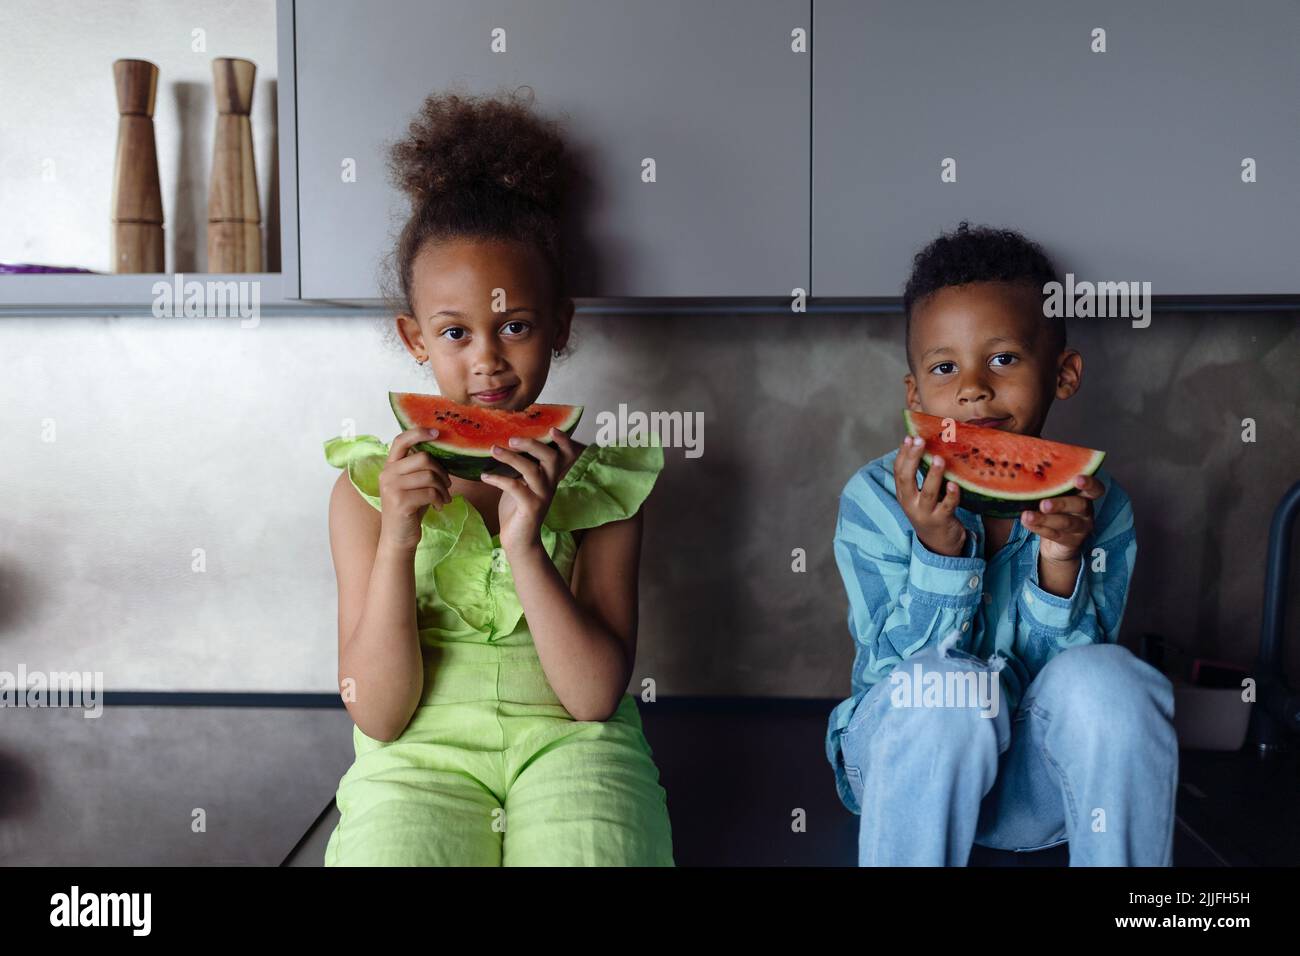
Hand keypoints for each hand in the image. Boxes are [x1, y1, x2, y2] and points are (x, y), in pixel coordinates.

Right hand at [376, 427, 451, 552]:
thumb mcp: (413, 484)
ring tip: (444, 498)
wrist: (399, 537)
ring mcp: (392, 487)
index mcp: (390, 466)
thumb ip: (419, 467)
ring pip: (430, 476)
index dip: (419, 433)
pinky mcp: (400, 502)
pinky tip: (439, 506)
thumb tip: (441, 449)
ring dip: (443, 489)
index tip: (437, 432)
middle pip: (424, 458)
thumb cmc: (411, 508)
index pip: (401, 440)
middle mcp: (387, 474)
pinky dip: (440, 500)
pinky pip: (430, 492)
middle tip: (447, 485)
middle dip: (441, 472)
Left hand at [479, 428, 581, 555]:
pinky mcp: (531, 508)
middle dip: (532, 444)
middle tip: (511, 438)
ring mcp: (542, 496)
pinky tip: (484, 476)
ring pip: (532, 470)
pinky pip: (516, 487)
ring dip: (510, 458)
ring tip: (493, 450)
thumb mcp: (521, 482)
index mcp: (550, 476)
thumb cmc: (517, 508)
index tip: (551, 428)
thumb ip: (520, 466)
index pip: (566, 455)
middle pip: (551, 458)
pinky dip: (498, 479)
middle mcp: (550, 484)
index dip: (564, 441)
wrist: (519, 540)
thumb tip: (501, 443)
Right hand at [895, 434, 966, 556]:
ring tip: (938, 459)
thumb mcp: (919, 495)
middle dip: (912, 458)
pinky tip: (954, 484)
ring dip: (933, 474)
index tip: (909, 437)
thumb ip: (919, 476)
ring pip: (927, 492)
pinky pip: (947, 506)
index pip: (898, 471)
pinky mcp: (941, 520)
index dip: (903, 454)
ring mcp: (925, 513)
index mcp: (904, 495)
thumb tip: (924, 447)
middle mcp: (911, 503)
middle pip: (907, 479)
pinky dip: (951, 495)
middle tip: (920, 441)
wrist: (938, 544)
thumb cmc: (931, 511)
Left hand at [1021, 474, 1102, 562]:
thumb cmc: (1053, 511)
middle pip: (1080, 505)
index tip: (1077, 479)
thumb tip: (1023, 472)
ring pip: (1066, 522)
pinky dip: (1039, 528)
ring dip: (1045, 519)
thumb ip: (1048, 487)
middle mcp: (1086, 511)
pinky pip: (1056, 535)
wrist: (1055, 544)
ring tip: (1028, 516)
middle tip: (1044, 504)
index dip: (1089, 483)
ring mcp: (1081, 527)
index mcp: (1084, 495)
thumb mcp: (1053, 497)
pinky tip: (1027, 523)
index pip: (1095, 488)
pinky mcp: (1072, 542)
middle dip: (1061, 504)